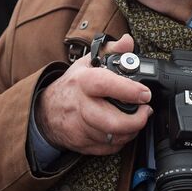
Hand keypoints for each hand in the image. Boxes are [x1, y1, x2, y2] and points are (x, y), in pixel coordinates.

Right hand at [36, 34, 152, 154]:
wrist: (46, 111)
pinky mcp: (81, 144)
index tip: (145, 94)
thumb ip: (111, 51)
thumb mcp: (88, 63)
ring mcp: (80, 128)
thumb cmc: (71, 86)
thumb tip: (128, 42)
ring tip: (136, 119)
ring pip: (113, 137)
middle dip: (136, 120)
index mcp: (82, 82)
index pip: (106, 85)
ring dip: (131, 130)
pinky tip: (123, 130)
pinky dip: (121, 140)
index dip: (129, 91)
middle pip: (112, 122)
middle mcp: (80, 106)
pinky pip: (108, 148)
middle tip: (146, 111)